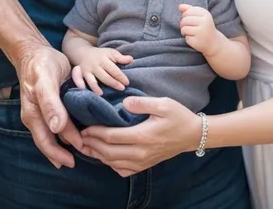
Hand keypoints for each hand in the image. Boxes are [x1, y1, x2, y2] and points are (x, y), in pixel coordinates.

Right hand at [17, 43, 82, 168]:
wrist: (36, 51)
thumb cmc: (40, 64)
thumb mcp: (45, 80)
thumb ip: (50, 103)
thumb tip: (56, 129)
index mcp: (33, 115)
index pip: (45, 142)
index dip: (58, 154)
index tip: (73, 161)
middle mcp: (38, 117)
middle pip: (52, 141)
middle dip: (67, 151)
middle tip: (86, 155)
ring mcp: (46, 112)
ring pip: (59, 133)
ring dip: (70, 140)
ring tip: (87, 147)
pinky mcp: (54, 105)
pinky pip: (63, 121)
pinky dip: (72, 128)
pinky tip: (82, 130)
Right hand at [71, 47, 133, 94]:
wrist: (84, 53)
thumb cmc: (101, 55)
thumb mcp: (111, 53)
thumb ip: (120, 58)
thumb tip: (131, 60)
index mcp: (103, 58)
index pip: (113, 69)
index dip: (120, 76)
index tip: (127, 83)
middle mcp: (95, 65)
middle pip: (104, 76)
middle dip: (113, 83)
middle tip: (122, 89)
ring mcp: (87, 70)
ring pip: (92, 81)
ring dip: (96, 88)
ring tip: (103, 94)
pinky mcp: (81, 75)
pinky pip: (80, 81)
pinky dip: (82, 86)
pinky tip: (88, 93)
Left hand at [81, 96, 200, 175]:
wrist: (192, 135)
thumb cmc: (178, 116)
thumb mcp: (163, 103)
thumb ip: (142, 102)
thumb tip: (124, 102)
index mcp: (143, 136)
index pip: (112, 137)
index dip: (95, 134)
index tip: (84, 128)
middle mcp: (141, 153)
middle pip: (109, 153)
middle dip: (92, 146)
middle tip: (79, 138)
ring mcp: (143, 161)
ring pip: (114, 163)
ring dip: (98, 156)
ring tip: (86, 148)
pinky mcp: (145, 165)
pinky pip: (124, 170)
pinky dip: (111, 165)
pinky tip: (105, 158)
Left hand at [179, 3, 218, 55]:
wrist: (213, 42)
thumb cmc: (204, 26)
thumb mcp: (199, 16)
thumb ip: (189, 9)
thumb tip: (180, 6)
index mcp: (205, 13)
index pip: (188, 11)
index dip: (185, 15)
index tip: (188, 19)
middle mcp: (205, 22)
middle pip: (185, 20)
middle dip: (182, 24)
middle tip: (187, 27)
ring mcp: (202, 32)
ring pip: (184, 29)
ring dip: (183, 31)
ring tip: (189, 32)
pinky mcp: (198, 41)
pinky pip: (186, 38)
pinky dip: (187, 38)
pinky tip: (193, 38)